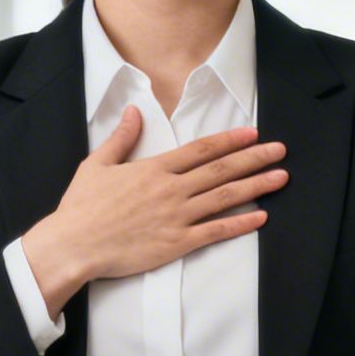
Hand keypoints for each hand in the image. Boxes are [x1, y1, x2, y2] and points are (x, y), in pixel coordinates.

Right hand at [23, 111, 288, 315]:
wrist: (74, 245)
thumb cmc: (82, 207)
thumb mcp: (97, 164)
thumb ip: (121, 138)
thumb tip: (132, 110)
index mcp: (154, 168)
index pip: (201, 150)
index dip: (230, 140)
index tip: (252, 134)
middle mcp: (172, 189)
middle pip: (221, 170)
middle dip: (254, 158)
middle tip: (280, 151)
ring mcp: (177, 217)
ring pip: (224, 197)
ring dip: (255, 186)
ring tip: (280, 177)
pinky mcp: (177, 244)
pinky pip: (215, 232)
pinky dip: (240, 224)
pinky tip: (261, 217)